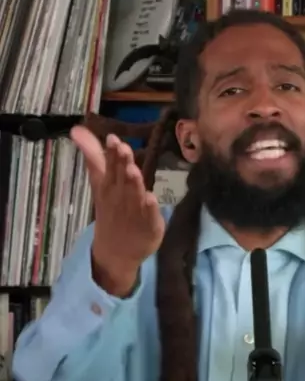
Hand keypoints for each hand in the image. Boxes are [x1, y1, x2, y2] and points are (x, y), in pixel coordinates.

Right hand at [70, 126, 164, 295]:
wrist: (116, 251)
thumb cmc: (111, 211)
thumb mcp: (100, 183)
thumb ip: (93, 155)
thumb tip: (77, 129)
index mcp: (110, 186)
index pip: (111, 167)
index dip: (112, 154)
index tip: (113, 139)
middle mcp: (122, 197)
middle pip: (122, 179)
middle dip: (123, 165)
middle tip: (123, 149)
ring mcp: (135, 212)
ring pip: (135, 195)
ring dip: (134, 184)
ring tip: (134, 170)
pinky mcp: (150, 226)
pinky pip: (150, 217)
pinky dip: (151, 209)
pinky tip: (152, 198)